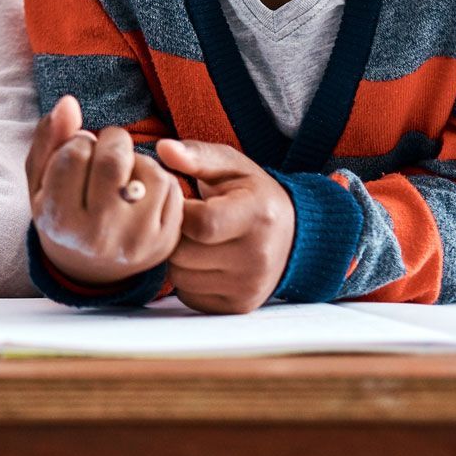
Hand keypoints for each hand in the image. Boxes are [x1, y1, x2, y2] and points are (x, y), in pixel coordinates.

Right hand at [27, 95, 182, 289]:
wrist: (89, 269)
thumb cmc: (61, 213)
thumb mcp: (40, 180)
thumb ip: (49, 138)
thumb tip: (69, 103)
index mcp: (60, 220)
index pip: (76, 151)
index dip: (78, 140)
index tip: (78, 152)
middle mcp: (98, 237)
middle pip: (115, 160)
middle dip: (112, 140)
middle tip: (106, 146)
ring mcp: (136, 242)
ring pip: (152, 173)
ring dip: (139, 160)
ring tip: (125, 171)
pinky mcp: (165, 242)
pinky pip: (173, 189)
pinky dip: (158, 179)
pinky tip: (141, 189)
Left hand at [154, 139, 296, 313]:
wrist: (291, 234)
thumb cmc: (252, 193)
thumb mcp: (230, 165)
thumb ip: (196, 155)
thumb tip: (163, 149)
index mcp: (257, 217)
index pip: (201, 223)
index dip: (178, 210)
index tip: (179, 199)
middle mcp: (257, 258)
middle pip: (184, 254)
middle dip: (173, 234)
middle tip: (183, 220)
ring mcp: (250, 287)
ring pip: (181, 277)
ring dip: (177, 258)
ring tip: (192, 239)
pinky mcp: (239, 306)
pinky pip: (190, 296)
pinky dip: (187, 279)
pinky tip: (201, 260)